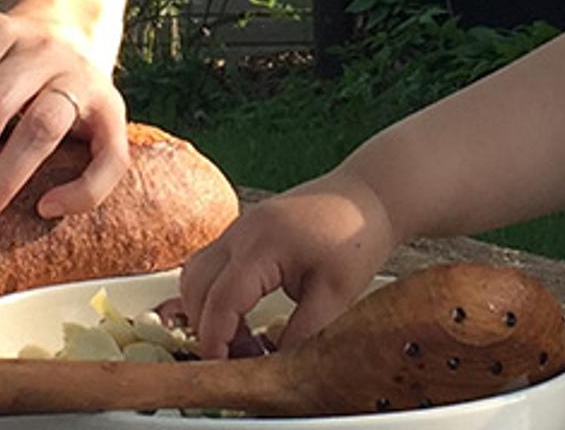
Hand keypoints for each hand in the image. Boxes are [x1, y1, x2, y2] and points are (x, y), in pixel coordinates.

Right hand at [173, 172, 398, 360]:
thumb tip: (276, 368)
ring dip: (206, 310)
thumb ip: (302, 333)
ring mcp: (238, 228)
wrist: (368, 195)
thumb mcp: (336, 295)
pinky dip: (215, 294)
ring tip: (242, 340)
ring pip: (196, 274)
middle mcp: (241, 232)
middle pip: (197, 287)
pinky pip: (210, 264)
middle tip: (239, 360)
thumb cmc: (357, 238)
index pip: (222, 299)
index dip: (215, 339)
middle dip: (207, 328)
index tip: (221, 369)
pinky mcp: (243, 231)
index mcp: (262, 245)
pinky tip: (243, 316)